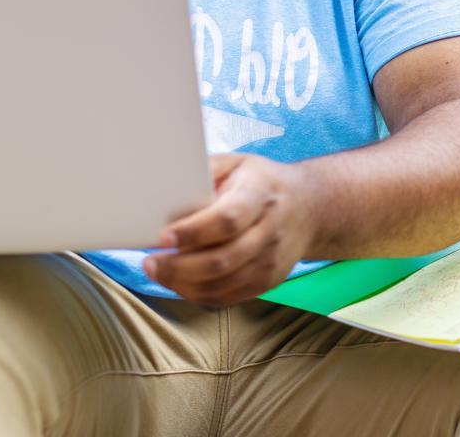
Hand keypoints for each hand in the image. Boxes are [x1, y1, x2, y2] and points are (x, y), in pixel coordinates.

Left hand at [144, 153, 313, 305]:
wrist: (308, 207)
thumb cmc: (261, 183)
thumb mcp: (237, 163)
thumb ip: (205, 172)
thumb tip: (166, 189)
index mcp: (260, 195)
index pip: (227, 219)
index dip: (193, 232)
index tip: (163, 237)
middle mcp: (270, 230)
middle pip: (223, 259)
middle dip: (180, 267)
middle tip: (151, 263)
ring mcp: (271, 260)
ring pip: (223, 284)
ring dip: (184, 284)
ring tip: (159, 273)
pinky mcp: (268, 280)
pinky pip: (228, 297)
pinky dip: (198, 294)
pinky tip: (180, 283)